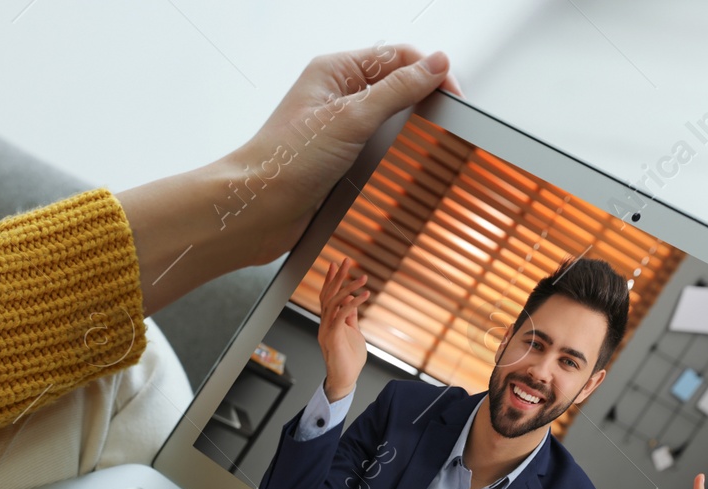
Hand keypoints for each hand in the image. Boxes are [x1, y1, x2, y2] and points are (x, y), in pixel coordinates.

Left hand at [227, 45, 460, 265]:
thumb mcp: (351, 117)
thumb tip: (435, 65)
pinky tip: (399, 169)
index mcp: (335, 72)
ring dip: (407, 136)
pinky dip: (393, 159)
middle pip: (396, 89)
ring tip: (421, 149)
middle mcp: (336, 97)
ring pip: (389, 124)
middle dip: (421, 104)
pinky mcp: (339, 162)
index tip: (452, 96)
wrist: (255, 211)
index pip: (397, 57)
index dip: (429, 72)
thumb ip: (397, 89)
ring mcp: (338, 130)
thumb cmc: (284, 161)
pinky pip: (377, 152)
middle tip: (442, 125)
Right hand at [319, 256, 369, 399]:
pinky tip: (364, 295)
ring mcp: (326, 329)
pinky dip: (353, 303)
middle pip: (328, 295)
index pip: (328, 296)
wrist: (345, 380)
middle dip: (337, 277)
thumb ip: (350, 317)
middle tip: (346, 260)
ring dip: (348, 287)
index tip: (335, 264)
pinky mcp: (333, 336)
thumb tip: (351, 301)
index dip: (331, 280)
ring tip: (363, 277)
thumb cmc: (349, 359)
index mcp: (328, 322)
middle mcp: (324, 323)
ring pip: (334, 302)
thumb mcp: (353, 333)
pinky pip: (341, 315)